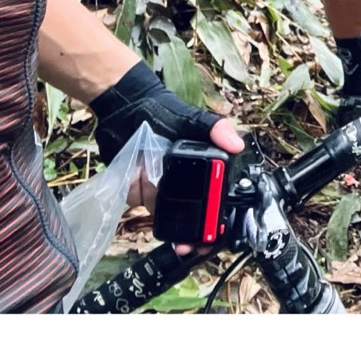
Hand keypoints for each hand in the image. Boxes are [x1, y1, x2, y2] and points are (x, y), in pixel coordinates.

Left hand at [91, 62, 243, 241]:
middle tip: (203, 246)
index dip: (222, 211)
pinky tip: (168, 238)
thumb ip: (214, 128)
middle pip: (200, 209)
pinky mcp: (143, 194)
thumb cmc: (161, 111)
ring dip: (184, 234)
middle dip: (203, 232)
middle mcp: (188, 178)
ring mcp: (166, 188)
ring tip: (186, 249)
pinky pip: (156, 214)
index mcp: (203, 163)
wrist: (123, 110)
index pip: (218, 190)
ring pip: (179, 217)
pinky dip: (163, 228)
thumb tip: (237, 146)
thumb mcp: (191, 118)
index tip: (222, 227)